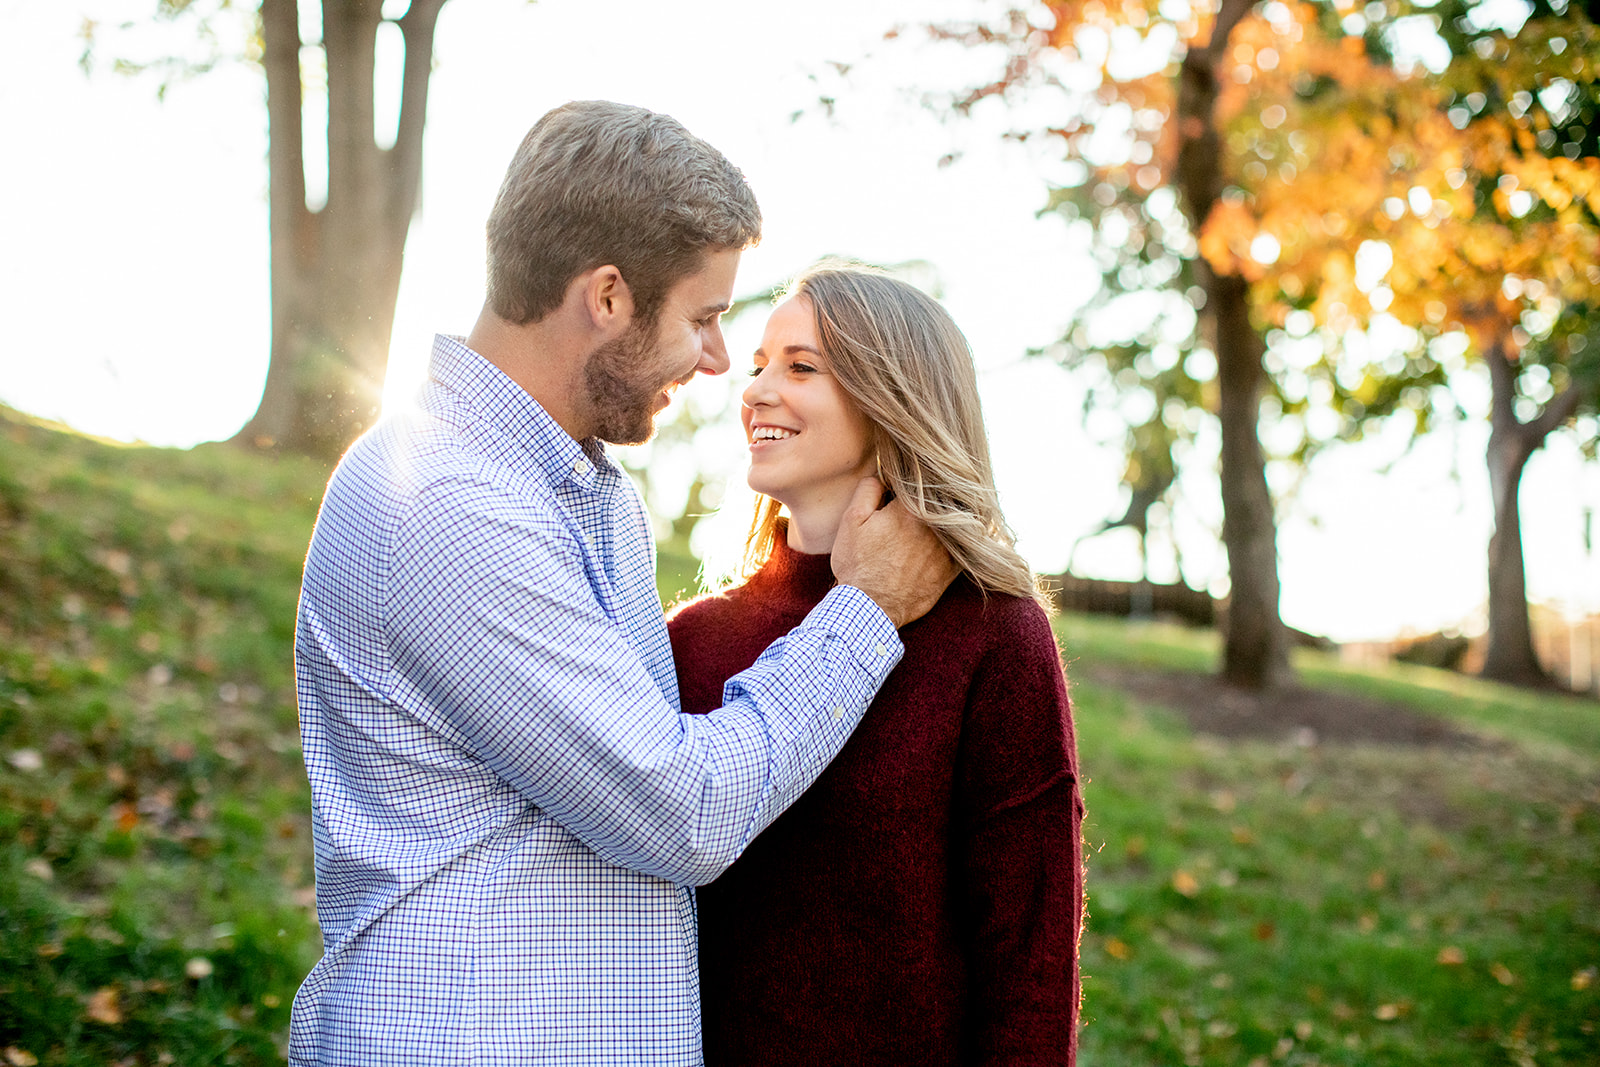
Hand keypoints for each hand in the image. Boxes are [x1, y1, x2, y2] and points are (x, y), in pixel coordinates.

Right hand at [831, 477, 958, 627]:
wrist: (870, 607)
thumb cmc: (858, 564)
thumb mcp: (852, 520)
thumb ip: (869, 489)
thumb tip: (885, 475)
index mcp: (911, 508)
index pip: (918, 482)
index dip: (908, 485)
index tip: (902, 491)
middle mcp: (935, 525)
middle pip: (941, 501)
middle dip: (932, 500)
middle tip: (920, 503)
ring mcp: (946, 549)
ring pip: (957, 523)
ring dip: (950, 518)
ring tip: (940, 516)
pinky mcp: (951, 570)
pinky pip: (967, 550)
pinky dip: (966, 542)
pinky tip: (963, 539)